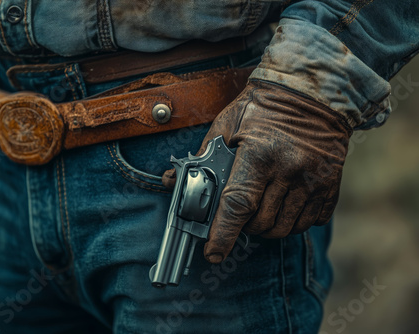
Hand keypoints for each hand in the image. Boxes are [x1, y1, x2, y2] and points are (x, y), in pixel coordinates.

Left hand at [162, 80, 351, 262]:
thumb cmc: (263, 108)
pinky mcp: (329, 186)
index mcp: (260, 154)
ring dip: (267, 227)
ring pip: (284, 228)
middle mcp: (289, 170)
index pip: (238, 204)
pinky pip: (309, 223)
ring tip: (261, 208)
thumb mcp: (228, 125)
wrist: (311, 94)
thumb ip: (203, 157)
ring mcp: (313, 180)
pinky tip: (284, 204)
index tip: (213, 253)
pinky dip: (292, 222)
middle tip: (239, 212)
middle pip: (260, 222)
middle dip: (244, 226)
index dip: (223, 233)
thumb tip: (174, 181)